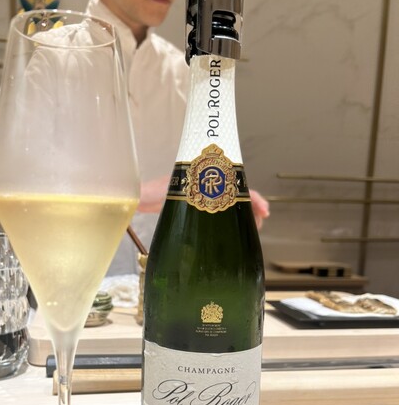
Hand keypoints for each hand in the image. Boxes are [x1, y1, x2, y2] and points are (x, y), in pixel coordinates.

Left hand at [138, 176, 269, 229]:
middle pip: (237, 193)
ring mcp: (205, 194)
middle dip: (251, 206)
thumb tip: (195, 199)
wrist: (140, 197)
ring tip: (252, 227)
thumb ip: (185, 194)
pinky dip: (230, 218)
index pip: (236, 184)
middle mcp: (208, 183)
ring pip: (231, 202)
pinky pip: (220, 211)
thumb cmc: (152, 193)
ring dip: (243, 213)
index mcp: (205, 175)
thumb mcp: (170, 192)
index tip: (263, 211)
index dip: (251, 197)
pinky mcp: (199, 206)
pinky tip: (233, 229)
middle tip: (259, 223)